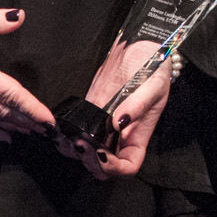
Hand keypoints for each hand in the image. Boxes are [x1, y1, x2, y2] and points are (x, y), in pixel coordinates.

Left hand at [57, 37, 174, 177]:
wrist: (139, 48)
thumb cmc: (153, 68)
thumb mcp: (153, 86)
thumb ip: (137, 106)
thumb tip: (117, 123)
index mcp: (138, 136)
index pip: (128, 166)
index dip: (114, 167)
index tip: (102, 154)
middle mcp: (120, 137)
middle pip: (104, 166)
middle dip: (91, 161)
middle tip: (81, 144)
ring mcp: (103, 127)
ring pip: (88, 153)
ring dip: (76, 152)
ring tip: (69, 139)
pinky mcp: (90, 114)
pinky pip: (78, 133)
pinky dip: (69, 137)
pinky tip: (63, 130)